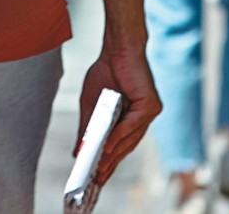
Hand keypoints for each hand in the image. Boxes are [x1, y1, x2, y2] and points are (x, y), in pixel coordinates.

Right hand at [75, 34, 159, 185]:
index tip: (97, 180)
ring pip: (130, 139)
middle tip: (96, 180)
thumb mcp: (91, 106)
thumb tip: (77, 153)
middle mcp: (142, 117)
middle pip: (126, 146)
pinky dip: (119, 137)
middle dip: (110, 164)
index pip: (121, 146)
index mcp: (131, 118)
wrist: (117, 48)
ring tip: (98, 169)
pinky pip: (133, 126)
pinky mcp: (151, 105)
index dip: (109, 164)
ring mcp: (148, 112)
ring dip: (114, 155)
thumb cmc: (106, 71)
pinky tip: (107, 148)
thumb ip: (87, 130)